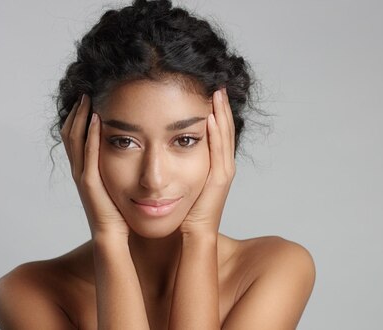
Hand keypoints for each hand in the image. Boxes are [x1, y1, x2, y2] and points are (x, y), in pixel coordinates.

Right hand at [60, 95, 129, 237]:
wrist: (113, 237)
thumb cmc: (118, 214)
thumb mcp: (116, 185)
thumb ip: (117, 168)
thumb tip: (130, 152)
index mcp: (85, 169)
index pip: (75, 137)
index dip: (78, 117)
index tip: (88, 98)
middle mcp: (79, 170)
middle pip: (69, 133)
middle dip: (76, 111)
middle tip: (84, 91)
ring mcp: (82, 176)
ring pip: (74, 140)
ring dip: (80, 117)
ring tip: (87, 98)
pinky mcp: (89, 183)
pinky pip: (88, 154)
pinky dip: (91, 135)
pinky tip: (97, 119)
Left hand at [181, 88, 235, 236]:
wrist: (192, 235)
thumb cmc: (183, 211)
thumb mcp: (179, 182)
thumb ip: (175, 165)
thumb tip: (157, 147)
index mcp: (213, 165)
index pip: (216, 132)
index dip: (214, 112)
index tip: (206, 91)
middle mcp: (222, 166)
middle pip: (224, 129)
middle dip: (221, 106)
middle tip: (217, 84)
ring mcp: (223, 172)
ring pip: (225, 136)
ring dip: (222, 113)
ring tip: (217, 92)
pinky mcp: (220, 179)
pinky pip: (219, 151)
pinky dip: (217, 133)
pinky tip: (212, 116)